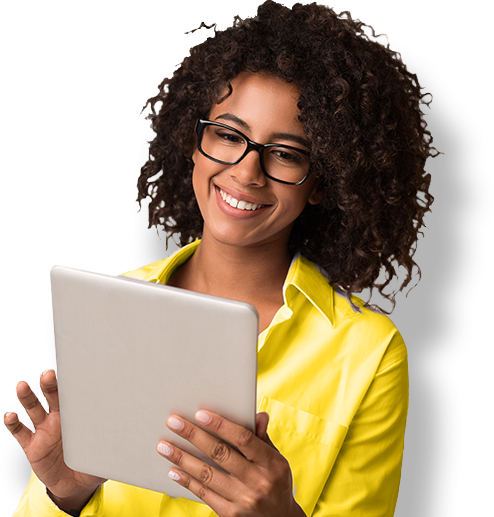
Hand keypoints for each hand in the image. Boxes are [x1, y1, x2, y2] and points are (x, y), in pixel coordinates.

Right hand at [3, 370, 105, 513]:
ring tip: (23, 386)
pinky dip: (13, 423)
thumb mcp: (106, 448)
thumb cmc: (92, 460)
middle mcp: (59, 418)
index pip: (74, 392)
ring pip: (33, 408)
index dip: (72, 381)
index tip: (73, 369)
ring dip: (27, 396)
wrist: (76, 484)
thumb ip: (115, 439)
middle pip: (51, 394)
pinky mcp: (32, 446)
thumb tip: (139, 434)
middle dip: (49, 383)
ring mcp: (44, 430)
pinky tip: (11, 416)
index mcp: (78, 414)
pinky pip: (20, 432)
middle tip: (49, 374)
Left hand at [156, 410, 305, 516]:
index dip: (221, 425)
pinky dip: (187, 481)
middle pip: (220, 454)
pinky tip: (174, 470)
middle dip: (194, 435)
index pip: (243, 439)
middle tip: (173, 422)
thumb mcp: (277, 459)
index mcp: (272, 463)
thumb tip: (258, 415)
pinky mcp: (231, 514)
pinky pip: (204, 494)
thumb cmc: (276, 482)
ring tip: (164, 446)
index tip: (200, 413)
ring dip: (182, 458)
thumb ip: (263, 438)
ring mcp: (243, 500)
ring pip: (207, 474)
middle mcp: (258, 481)